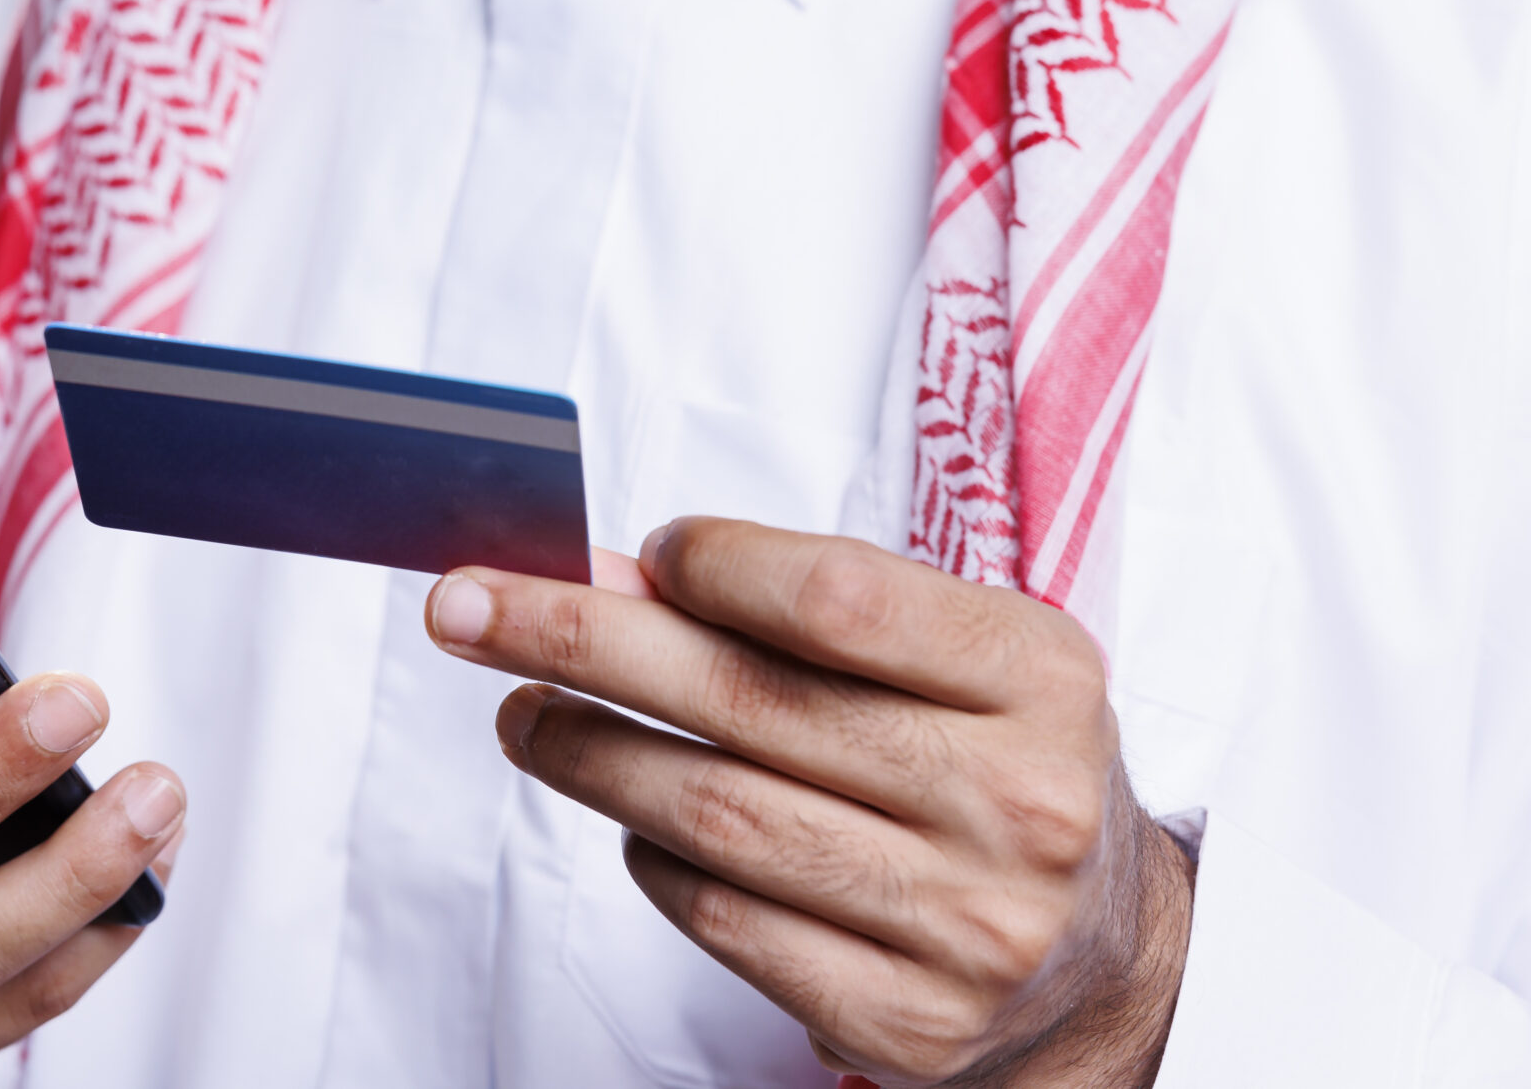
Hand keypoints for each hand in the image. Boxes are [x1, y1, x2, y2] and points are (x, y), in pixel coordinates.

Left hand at [423, 521, 1192, 1087]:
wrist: (1104, 959)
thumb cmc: (990, 762)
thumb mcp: (945, 655)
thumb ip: (795, 609)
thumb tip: (612, 575)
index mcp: (1038, 678)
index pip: (840, 599)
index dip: (717, 567)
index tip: (638, 554)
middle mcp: (1014, 802)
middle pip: (746, 705)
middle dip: (580, 643)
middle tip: (472, 609)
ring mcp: (964, 924)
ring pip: (717, 818)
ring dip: (587, 753)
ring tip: (524, 712)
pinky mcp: (907, 1021)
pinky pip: (728, 923)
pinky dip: (654, 860)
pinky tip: (632, 819)